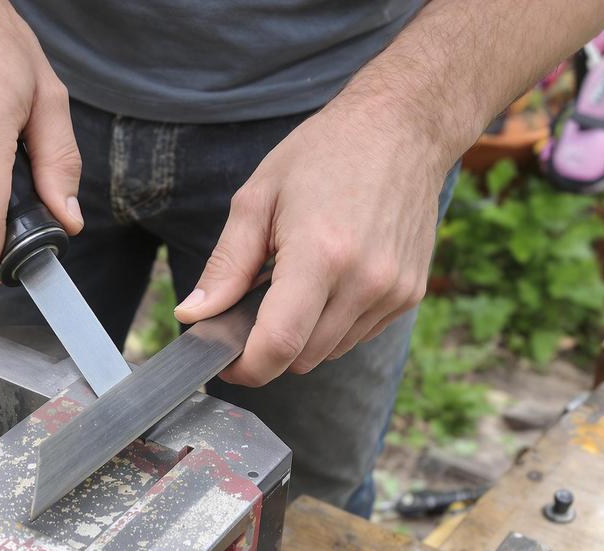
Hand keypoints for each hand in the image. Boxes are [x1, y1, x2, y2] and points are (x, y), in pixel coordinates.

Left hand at [174, 101, 449, 385]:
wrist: (403, 128)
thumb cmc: (324, 154)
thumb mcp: (257, 199)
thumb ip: (226, 265)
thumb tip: (192, 313)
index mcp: (320, 255)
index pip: (278, 346)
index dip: (246, 368)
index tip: (226, 362)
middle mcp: (364, 280)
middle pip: (302, 358)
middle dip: (269, 348)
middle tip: (252, 310)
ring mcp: (393, 291)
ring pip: (330, 352)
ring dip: (303, 336)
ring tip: (295, 283)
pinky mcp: (411, 293)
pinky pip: (358, 335)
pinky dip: (333, 324)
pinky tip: (328, 281)